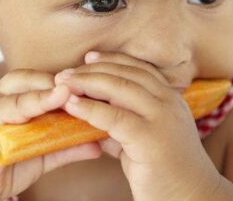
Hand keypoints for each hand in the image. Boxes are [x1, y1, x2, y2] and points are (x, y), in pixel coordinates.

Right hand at [0, 69, 102, 200]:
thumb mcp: (38, 155)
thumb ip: (64, 147)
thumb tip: (97, 145)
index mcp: (12, 99)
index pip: (43, 80)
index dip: (69, 82)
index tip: (97, 86)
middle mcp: (0, 94)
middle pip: (35, 77)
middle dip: (63, 81)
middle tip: (93, 85)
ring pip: (24, 87)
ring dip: (51, 89)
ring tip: (76, 90)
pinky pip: (12, 105)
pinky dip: (35, 101)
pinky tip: (57, 100)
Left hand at [54, 51, 220, 200]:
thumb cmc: (167, 174)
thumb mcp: (143, 140)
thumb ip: (121, 125)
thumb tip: (92, 116)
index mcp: (171, 99)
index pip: (138, 68)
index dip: (110, 60)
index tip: (87, 59)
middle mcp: (169, 103)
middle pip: (126, 73)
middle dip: (92, 70)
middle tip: (65, 73)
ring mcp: (162, 119)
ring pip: (120, 88)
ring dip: (86, 83)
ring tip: (62, 84)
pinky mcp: (151, 139)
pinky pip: (114, 117)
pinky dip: (90, 108)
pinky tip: (72, 105)